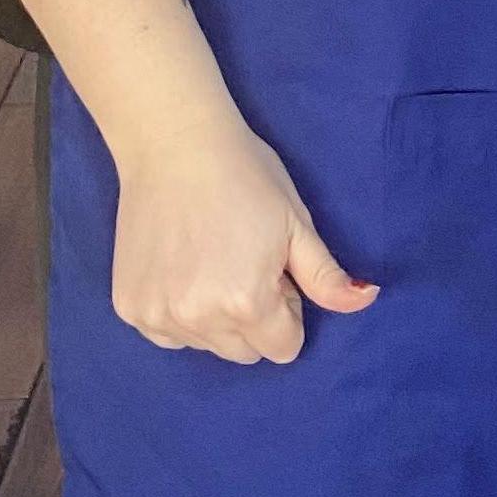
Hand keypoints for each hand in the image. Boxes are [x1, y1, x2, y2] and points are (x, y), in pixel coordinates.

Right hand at [110, 109, 375, 365]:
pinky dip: (178, 311)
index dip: (287, 309)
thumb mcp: (295, 223)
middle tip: (244, 262)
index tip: (274, 271)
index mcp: (247, 302)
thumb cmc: (245, 176)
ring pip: (206, 344)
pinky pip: (167, 334)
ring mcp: (158, 316)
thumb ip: (327, 277)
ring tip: (211, 259)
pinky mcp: (129, 307)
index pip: (283, 348)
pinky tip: (180, 265)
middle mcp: (199, 319)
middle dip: (254, 318)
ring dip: (215, 317)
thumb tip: (367, 302)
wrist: (174, 143)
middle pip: (245, 353)